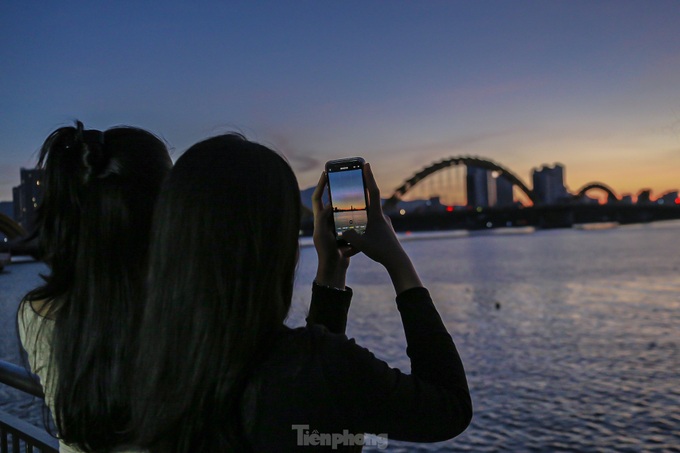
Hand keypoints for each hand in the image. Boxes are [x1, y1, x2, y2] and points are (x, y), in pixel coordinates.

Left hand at [312, 172, 357, 287]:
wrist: (333, 269)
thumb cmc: (325, 252)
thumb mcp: (322, 234)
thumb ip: (323, 219)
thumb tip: (330, 203)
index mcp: (319, 219)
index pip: (318, 197)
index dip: (321, 184)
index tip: (326, 172)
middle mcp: (327, 222)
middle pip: (333, 202)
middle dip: (340, 192)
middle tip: (348, 180)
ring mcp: (336, 228)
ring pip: (344, 212)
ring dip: (351, 204)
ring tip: (359, 194)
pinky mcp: (345, 235)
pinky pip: (352, 224)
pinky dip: (358, 219)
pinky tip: (367, 212)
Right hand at [343, 163, 422, 293]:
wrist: (397, 261)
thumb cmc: (381, 251)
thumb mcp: (361, 244)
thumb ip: (349, 236)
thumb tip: (341, 231)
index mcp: (376, 215)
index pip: (372, 191)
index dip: (369, 177)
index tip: (366, 164)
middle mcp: (381, 216)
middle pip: (371, 198)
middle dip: (364, 189)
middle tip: (356, 178)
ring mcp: (384, 223)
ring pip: (371, 211)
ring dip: (363, 208)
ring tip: (353, 206)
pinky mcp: (384, 230)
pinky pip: (373, 221)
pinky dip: (365, 220)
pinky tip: (359, 227)